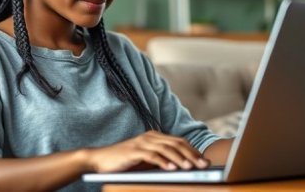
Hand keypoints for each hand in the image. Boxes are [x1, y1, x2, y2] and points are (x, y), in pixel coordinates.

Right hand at [85, 131, 209, 172]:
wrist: (100, 160)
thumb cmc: (124, 163)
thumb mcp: (146, 161)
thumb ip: (161, 160)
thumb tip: (182, 168)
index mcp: (154, 137)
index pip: (178, 141)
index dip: (193, 151)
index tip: (204, 161)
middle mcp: (150, 137)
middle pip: (176, 143)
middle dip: (191, 154)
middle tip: (203, 165)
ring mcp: (142, 143)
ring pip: (167, 149)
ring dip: (181, 159)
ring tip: (191, 168)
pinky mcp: (134, 151)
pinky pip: (153, 156)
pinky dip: (164, 162)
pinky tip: (173, 169)